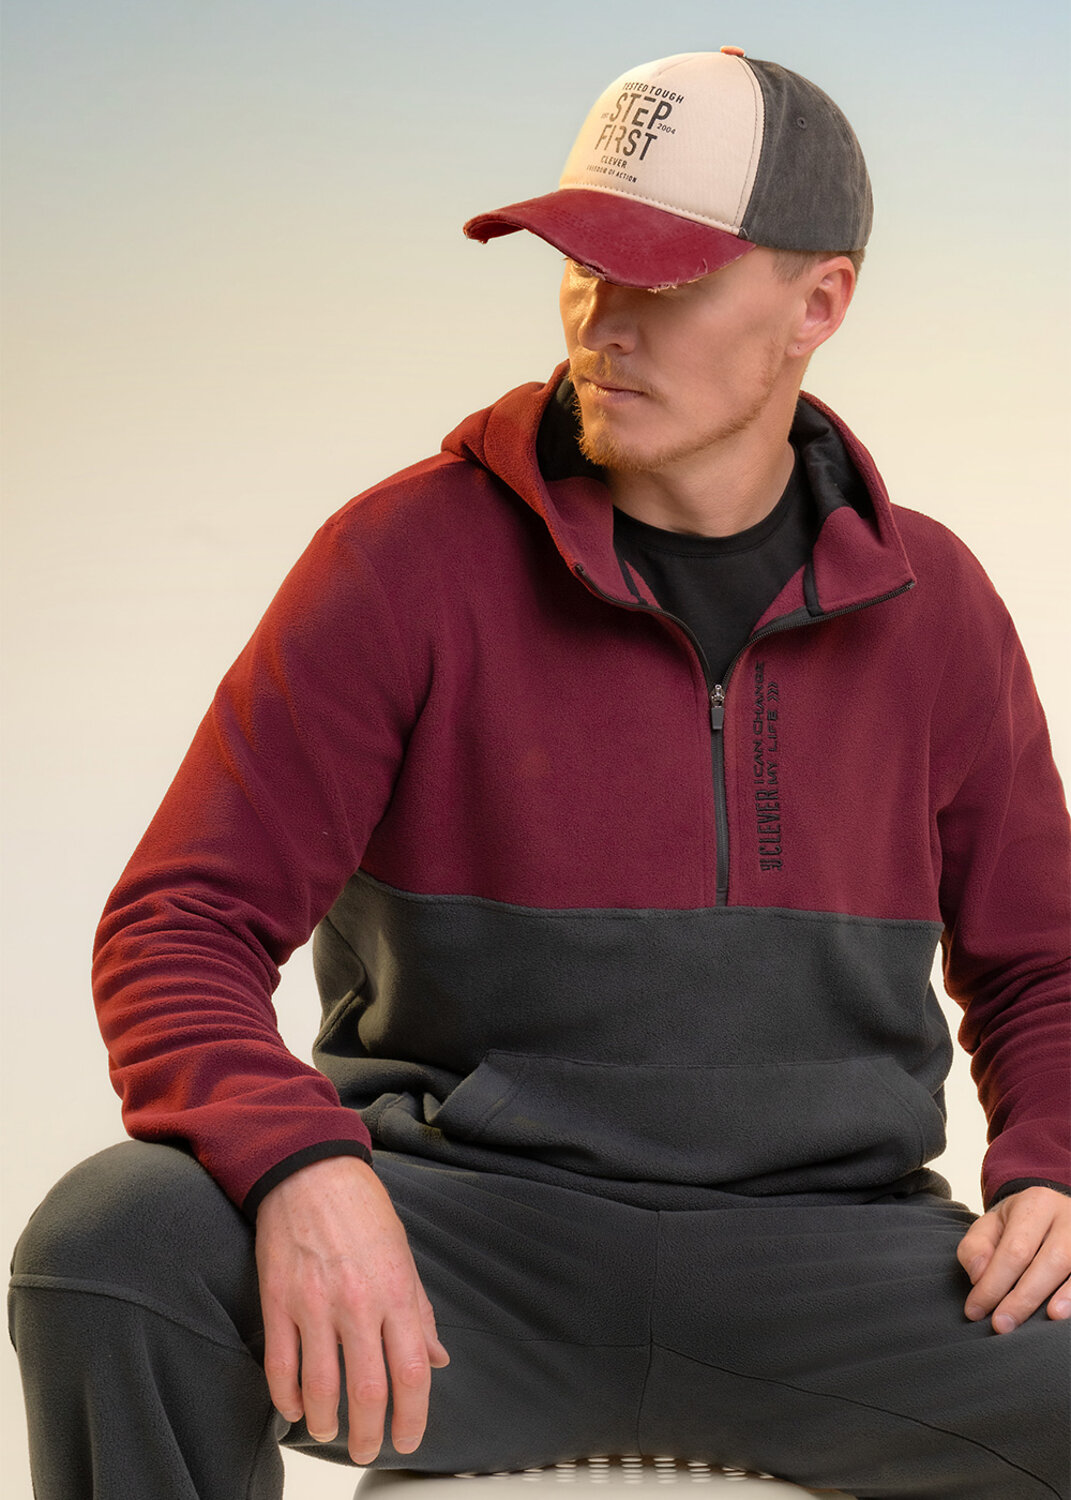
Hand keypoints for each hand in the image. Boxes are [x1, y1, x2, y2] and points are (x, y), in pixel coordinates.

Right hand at [255, 1155, 449, 1463]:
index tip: (409, 1438)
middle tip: (370, 1450)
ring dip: (326, 1422)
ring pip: (321, 1387)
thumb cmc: (361, 1208)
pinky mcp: (278, 1301)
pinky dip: (287, 1397)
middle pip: (369, 1390)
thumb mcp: (403, 1254)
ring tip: (330, 1432)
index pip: (413, 1371)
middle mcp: (359, 1303)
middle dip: (371, 1434)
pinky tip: (294, 1408)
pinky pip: (281, 1364)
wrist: (310, 1171)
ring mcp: (315, 1304)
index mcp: (396, 1291)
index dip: (413, 1416)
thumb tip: (437, 1357)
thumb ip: (420, 1311)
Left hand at [957, 1185, 1070, 1333]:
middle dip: (1024, 1297)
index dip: (994, 1284)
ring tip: (1045, 1318)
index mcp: (1036, 1204)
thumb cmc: (1017, 1226)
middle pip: (1051, 1260)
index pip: (1015, 1249)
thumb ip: (976, 1247)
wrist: (1052, 1213)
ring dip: (1064, 1297)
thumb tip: (979, 1276)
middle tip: (1001, 1324)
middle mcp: (1068, 1217)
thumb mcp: (990, 1225)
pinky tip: (1065, 1313)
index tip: (975, 1310)